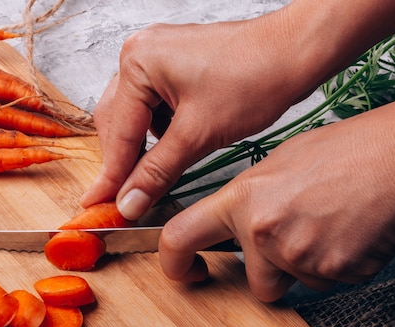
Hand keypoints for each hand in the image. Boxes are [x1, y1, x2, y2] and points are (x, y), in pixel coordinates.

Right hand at [80, 12, 315, 218]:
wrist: (295, 53)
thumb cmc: (255, 78)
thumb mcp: (198, 134)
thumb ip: (157, 172)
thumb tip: (129, 202)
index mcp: (138, 62)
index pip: (119, 132)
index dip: (111, 175)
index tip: (98, 204)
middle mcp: (141, 54)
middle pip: (118, 121)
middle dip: (122, 161)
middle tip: (122, 198)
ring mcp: (158, 57)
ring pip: (135, 116)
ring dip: (140, 148)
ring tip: (147, 178)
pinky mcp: (178, 66)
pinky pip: (155, 106)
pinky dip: (158, 133)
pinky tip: (169, 150)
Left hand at [157, 82, 394, 300]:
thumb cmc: (345, 151)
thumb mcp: (278, 162)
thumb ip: (249, 198)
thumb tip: (235, 222)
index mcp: (243, 200)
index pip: (181, 238)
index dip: (174, 263)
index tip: (184, 271)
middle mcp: (264, 234)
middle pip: (253, 282)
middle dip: (269, 271)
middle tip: (297, 237)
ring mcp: (301, 258)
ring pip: (294, 283)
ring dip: (306, 266)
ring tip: (331, 225)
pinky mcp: (337, 275)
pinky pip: (327, 281)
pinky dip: (335, 265)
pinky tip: (350, 233)